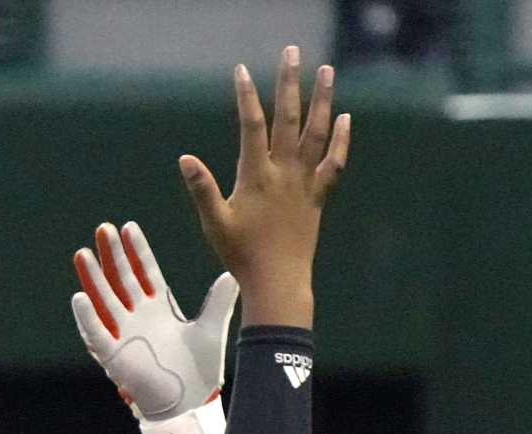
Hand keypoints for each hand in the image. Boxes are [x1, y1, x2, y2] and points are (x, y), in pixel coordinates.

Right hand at [72, 221, 238, 421]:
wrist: (190, 404)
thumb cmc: (200, 372)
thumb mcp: (211, 330)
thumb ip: (219, 303)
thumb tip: (233, 276)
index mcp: (159, 308)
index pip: (145, 272)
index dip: (136, 251)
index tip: (128, 228)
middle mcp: (139, 317)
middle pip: (122, 279)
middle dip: (112, 255)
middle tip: (103, 229)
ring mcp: (125, 334)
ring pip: (105, 299)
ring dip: (94, 278)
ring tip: (83, 253)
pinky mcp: (116, 355)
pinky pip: (98, 333)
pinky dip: (88, 316)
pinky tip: (80, 296)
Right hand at [179, 48, 349, 327]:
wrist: (279, 283)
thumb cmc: (243, 257)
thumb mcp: (215, 223)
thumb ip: (202, 189)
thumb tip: (185, 158)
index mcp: (257, 176)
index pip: (251, 125)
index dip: (246, 96)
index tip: (242, 70)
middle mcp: (285, 173)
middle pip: (289, 118)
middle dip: (289, 82)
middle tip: (293, 52)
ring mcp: (305, 183)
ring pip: (317, 133)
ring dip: (323, 100)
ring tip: (327, 70)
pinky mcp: (317, 196)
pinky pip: (333, 163)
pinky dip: (340, 140)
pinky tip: (345, 118)